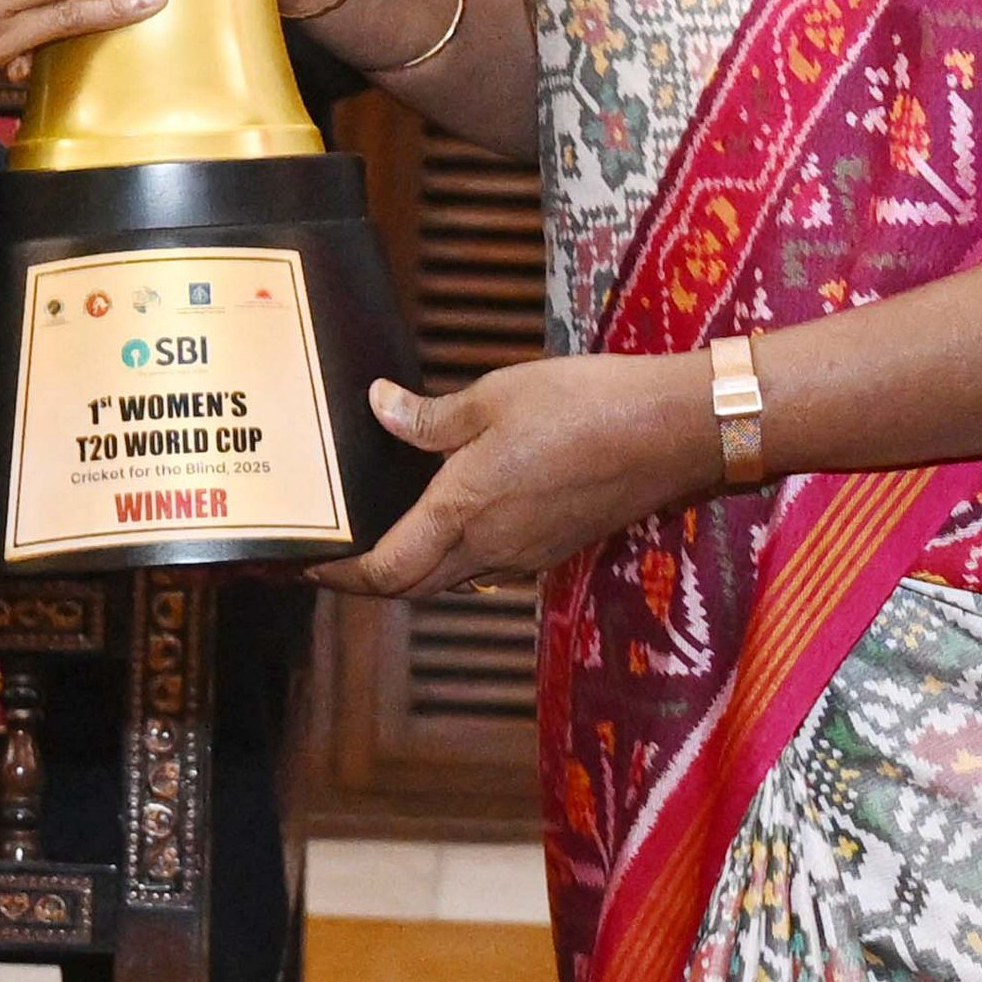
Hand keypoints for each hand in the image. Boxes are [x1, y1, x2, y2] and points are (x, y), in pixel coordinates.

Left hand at [331, 350, 716, 600]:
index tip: (308, 565)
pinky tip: (456, 512)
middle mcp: (490, 550)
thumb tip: (380, 409)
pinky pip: (490, 562)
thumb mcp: (494, 396)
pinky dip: (458, 550)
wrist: (672, 431)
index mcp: (461, 514)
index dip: (340, 576)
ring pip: (452, 577)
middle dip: (370, 578)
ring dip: (415, 565)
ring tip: (388, 529)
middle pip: (412, 586)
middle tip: (336, 553)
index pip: (384, 571)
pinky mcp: (555, 545)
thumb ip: (430, 416)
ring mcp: (526, 555)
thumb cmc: (584, 406)